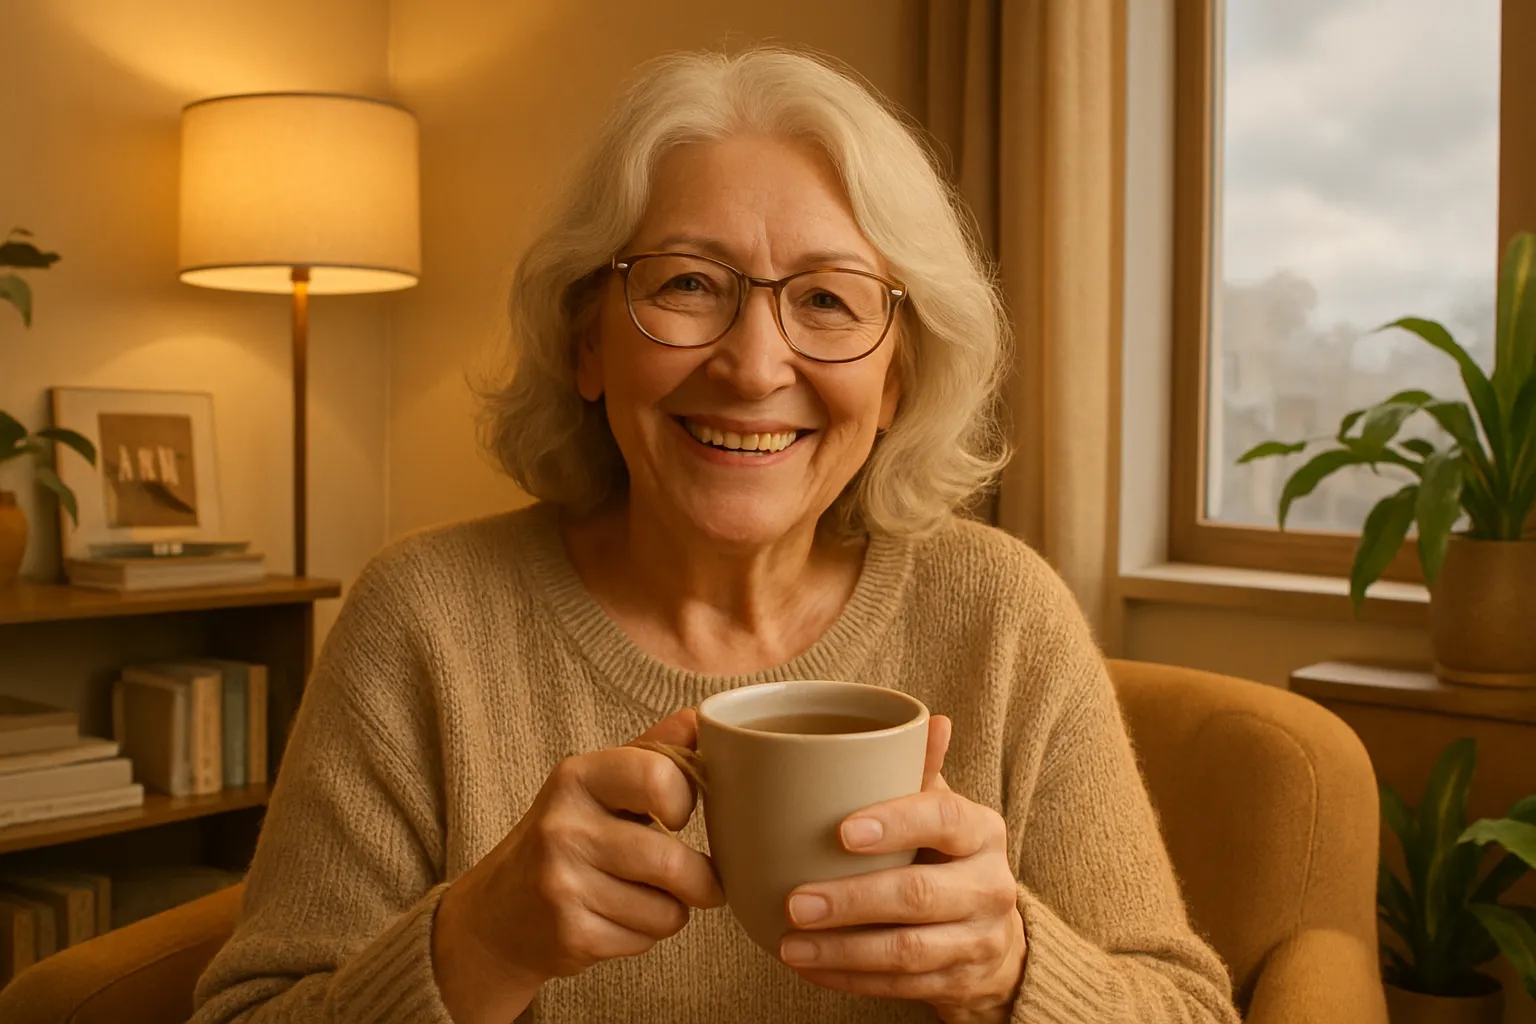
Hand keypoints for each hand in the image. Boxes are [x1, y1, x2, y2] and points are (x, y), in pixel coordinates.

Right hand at [432, 709, 724, 1023]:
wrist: (495, 913)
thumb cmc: (564, 838)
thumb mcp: (598, 785)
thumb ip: (652, 752)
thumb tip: (702, 716)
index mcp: (576, 777)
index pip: (659, 776)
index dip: (685, 800)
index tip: (680, 815)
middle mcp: (563, 827)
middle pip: (671, 861)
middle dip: (701, 879)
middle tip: (701, 880)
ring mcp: (562, 884)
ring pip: (667, 910)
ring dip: (672, 910)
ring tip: (645, 898)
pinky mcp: (569, 935)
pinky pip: (645, 940)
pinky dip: (645, 936)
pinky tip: (616, 920)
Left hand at [777, 715, 1026, 1023]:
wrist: (996, 937)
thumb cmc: (949, 858)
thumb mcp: (943, 813)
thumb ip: (923, 771)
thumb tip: (929, 719)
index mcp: (982, 830)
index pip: (943, 818)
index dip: (895, 823)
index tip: (841, 832)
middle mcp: (990, 886)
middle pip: (918, 893)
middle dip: (851, 900)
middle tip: (795, 903)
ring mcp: (980, 940)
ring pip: (908, 951)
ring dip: (842, 952)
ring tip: (791, 946)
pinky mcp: (962, 983)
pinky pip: (903, 987)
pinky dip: (851, 980)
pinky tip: (812, 970)